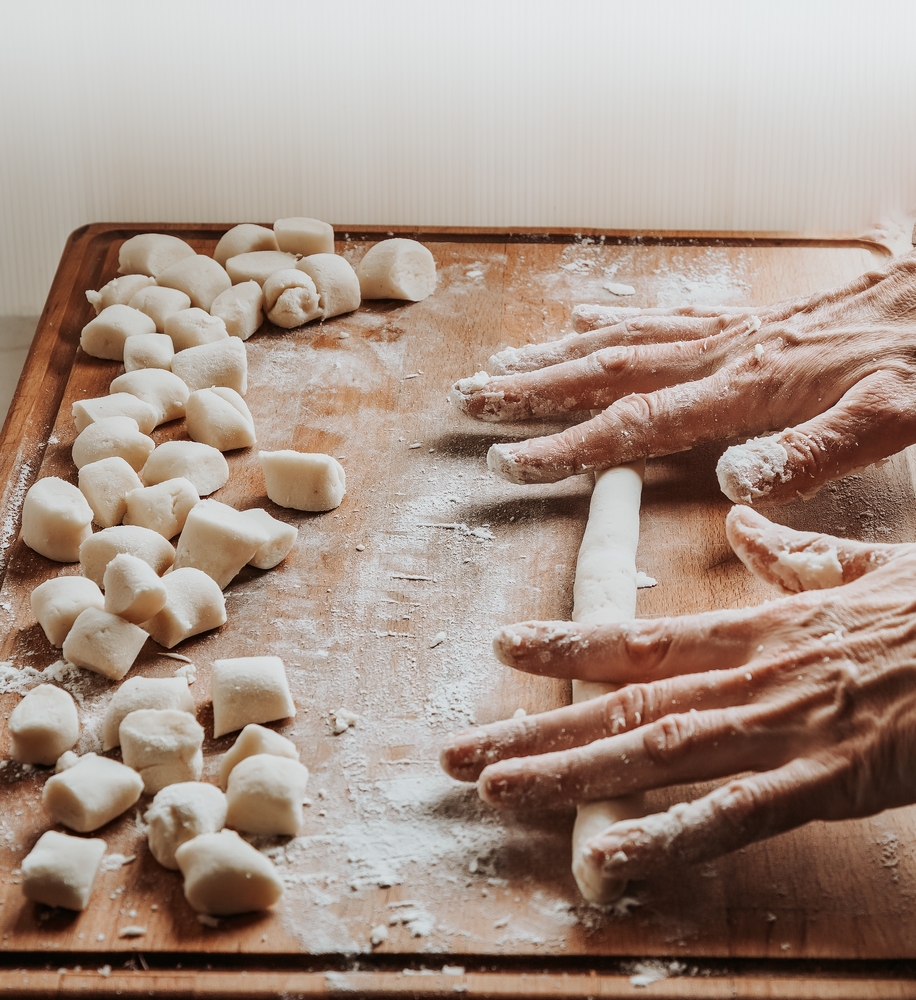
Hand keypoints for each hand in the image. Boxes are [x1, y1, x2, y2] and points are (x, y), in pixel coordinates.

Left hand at [440, 506, 915, 882]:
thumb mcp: (858, 567)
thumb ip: (790, 553)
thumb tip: (743, 521)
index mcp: (757, 627)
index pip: (640, 635)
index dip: (568, 641)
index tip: (506, 647)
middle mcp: (750, 675)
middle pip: (622, 702)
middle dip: (534, 728)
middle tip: (458, 751)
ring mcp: (784, 729)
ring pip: (655, 751)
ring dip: (569, 773)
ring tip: (496, 792)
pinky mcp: (830, 781)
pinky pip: (736, 815)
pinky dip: (669, 837)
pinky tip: (607, 859)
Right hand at [450, 251, 915, 503]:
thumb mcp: (888, 416)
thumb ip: (812, 451)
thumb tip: (730, 480)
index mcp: (744, 389)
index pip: (635, 424)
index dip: (567, 446)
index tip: (508, 460)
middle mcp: (719, 356)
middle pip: (606, 373)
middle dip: (532, 390)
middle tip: (471, 399)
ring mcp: (725, 333)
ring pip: (620, 342)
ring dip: (554, 356)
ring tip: (500, 366)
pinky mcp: (739, 321)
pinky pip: (657, 318)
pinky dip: (607, 322)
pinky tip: (576, 322)